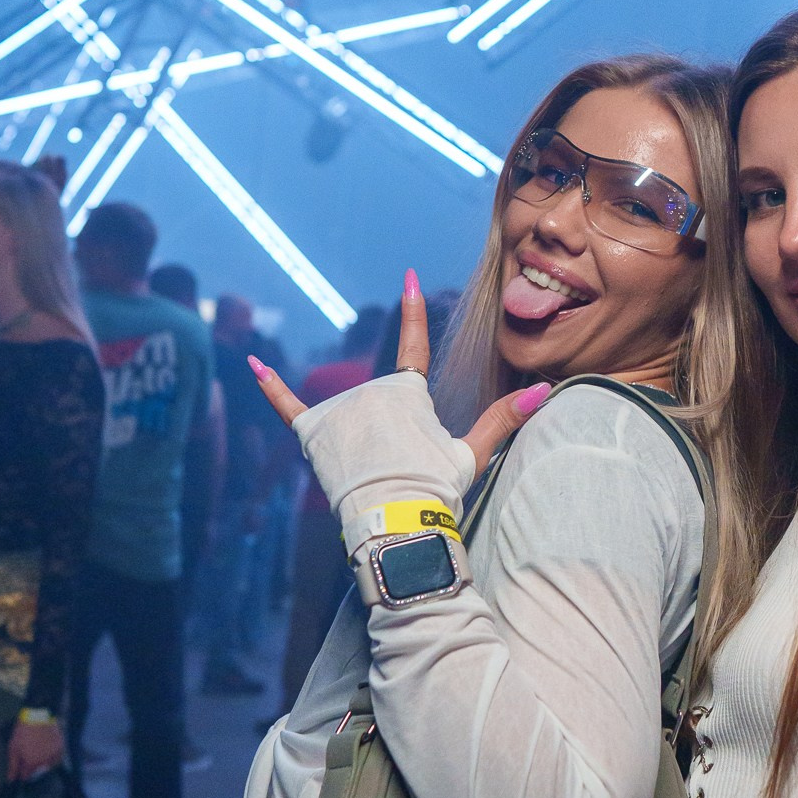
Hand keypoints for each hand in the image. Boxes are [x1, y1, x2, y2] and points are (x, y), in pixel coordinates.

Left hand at [7, 715, 64, 780]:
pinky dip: (52, 756)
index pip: (26, 776)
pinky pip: (56, 758)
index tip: (21, 766)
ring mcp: (54, 755)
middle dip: (32, 766)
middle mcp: (44, 762)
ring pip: (48, 766)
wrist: (38, 715)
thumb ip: (13, 765)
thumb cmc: (23, 731)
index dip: (22, 772)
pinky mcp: (61, 748)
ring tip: (38, 750)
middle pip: (37, 771)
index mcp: (31, 763)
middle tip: (29, 753)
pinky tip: (46, 748)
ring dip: (43, 762)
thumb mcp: (13, 748)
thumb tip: (11, 780)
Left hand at [250, 268, 549, 479]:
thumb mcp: (473, 453)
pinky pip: (286, 405)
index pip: (414, 344)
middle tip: (403, 470)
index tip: (407, 277)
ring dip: (360, 439)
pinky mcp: (310, 432)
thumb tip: (546, 390)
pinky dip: (270, 386)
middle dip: (391, 430)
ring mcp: (339, 411)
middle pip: (381, 401)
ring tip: (374, 476)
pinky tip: (251, 363)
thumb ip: (504, 418)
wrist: (393, 521)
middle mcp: (371, 391)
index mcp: (408, 392)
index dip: (413, 311)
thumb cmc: (434, 488)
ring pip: (348, 413)